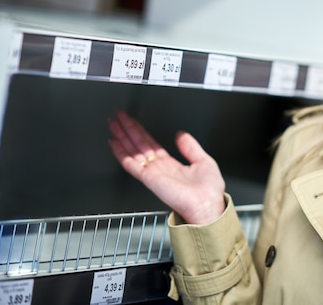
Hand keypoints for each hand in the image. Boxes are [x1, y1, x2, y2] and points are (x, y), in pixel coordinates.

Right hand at [108, 111, 225, 224]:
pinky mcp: (149, 178)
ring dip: (122, 136)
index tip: (133, 122)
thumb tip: (181, 134)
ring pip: (132, 151)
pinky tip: (114, 143)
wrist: (207, 206)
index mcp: (171, 165)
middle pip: (139, 145)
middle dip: (128, 130)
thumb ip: (190, 147)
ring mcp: (152, 173)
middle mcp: (159, 168)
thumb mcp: (203, 161)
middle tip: (118, 117)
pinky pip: (131, 164)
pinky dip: (121, 153)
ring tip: (113, 124)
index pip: (151, 144)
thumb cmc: (208, 191)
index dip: (141, 132)